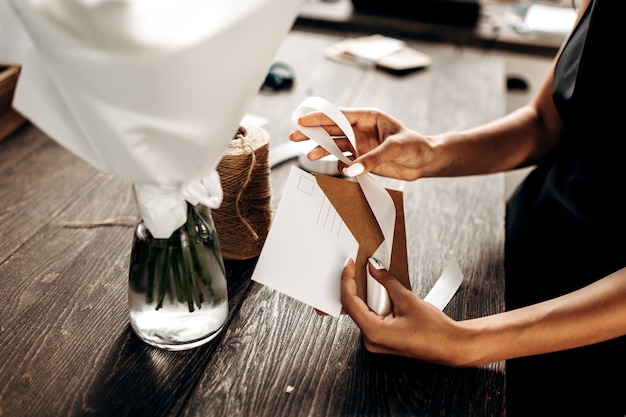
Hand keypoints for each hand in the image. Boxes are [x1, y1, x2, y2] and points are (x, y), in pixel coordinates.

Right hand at [289, 108, 436, 180]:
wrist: (426, 161)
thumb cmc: (415, 146)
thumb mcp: (395, 148)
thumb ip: (371, 159)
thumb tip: (350, 169)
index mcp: (368, 117)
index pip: (339, 116)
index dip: (319, 119)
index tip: (302, 121)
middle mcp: (361, 129)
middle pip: (332, 130)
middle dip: (313, 133)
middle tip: (294, 136)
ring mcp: (360, 144)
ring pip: (335, 146)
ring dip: (323, 150)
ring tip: (310, 156)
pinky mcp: (362, 159)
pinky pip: (345, 161)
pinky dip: (339, 165)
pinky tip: (338, 169)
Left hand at [341, 258, 463, 364]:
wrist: (451, 346)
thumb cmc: (434, 331)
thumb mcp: (408, 300)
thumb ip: (387, 282)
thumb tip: (373, 268)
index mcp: (374, 333)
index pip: (350, 302)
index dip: (347, 280)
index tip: (350, 265)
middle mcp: (371, 340)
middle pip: (355, 306)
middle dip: (362, 286)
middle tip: (368, 268)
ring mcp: (376, 342)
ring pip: (365, 311)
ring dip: (372, 295)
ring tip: (385, 284)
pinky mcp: (383, 339)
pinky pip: (373, 317)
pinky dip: (378, 304)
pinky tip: (388, 296)